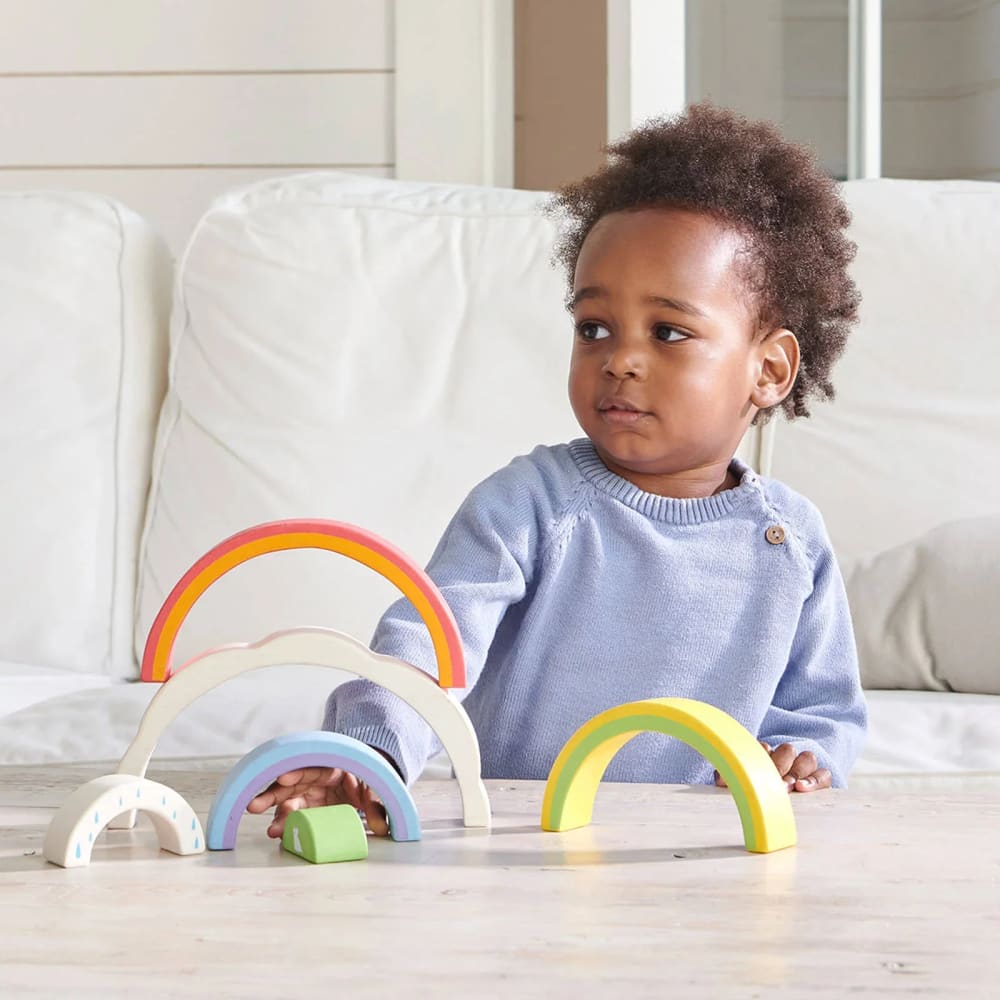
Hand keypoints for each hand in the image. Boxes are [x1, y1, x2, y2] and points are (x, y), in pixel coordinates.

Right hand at [246, 766, 389, 837]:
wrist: (361, 787)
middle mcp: (312, 780)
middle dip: (272, 795)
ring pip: (286, 802)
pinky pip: (291, 816)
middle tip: (255, 806)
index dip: (296, 772)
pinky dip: (284, 825)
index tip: (283, 778)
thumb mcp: (372, 789)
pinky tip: (277, 835)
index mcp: (329, 768)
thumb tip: (383, 827)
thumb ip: (376, 804)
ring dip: (276, 816)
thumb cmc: (363, 782)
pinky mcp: (305, 808)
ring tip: (270, 831)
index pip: (310, 767)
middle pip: (289, 785)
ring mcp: (306, 795)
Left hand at [714, 741, 831, 792]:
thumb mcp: (737, 784)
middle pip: (788, 750)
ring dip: (798, 771)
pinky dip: (815, 780)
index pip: (764, 747)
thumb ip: (728, 778)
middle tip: (777, 783)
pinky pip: (824, 775)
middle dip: (781, 766)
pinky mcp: (818, 781)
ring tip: (791, 787)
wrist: (772, 810)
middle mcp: (784, 758)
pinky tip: (804, 789)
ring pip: (807, 758)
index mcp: (763, 756)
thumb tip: (721, 778)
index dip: (763, 754)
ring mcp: (802, 768)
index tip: (760, 766)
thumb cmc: (750, 793)